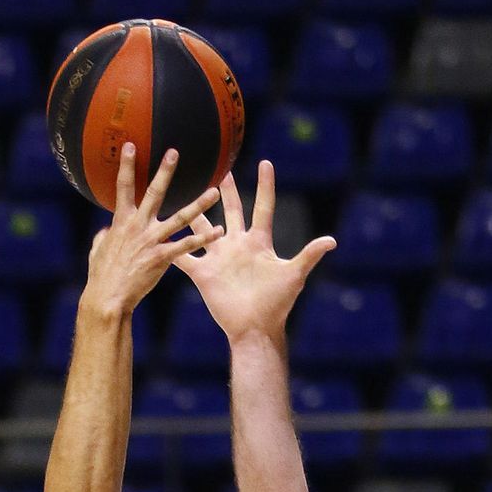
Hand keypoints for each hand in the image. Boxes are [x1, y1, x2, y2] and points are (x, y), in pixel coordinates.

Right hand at [82, 146, 221, 318]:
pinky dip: (204, 238)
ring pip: (180, 218)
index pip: (123, 186)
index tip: (130, 145)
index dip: (126, 165)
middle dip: (164, 171)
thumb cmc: (101, 277)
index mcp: (121, 221)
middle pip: (154, 192)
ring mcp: (151, 240)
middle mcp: (138, 225)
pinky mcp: (162, 258)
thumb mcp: (98, 251)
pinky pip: (187, 246)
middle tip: (175, 152)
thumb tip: (105, 231)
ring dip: (199, 204)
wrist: (108, 298)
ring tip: (214, 192)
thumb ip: (104, 237)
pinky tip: (219, 231)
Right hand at [181, 161, 336, 343]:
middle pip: (231, 210)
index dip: (265, 185)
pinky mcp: (203, 274)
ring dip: (194, 209)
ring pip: (203, 227)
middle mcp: (237, 246)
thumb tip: (332, 240)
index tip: (265, 162)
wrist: (254, 329)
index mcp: (258, 243)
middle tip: (219, 165)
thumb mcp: (293, 275)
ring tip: (183, 188)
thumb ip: (309, 255)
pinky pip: (184, 256)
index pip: (262, 207)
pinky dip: (172, 246)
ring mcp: (219, 258)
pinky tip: (159, 232)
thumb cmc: (276, 304)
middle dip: (226, 189)